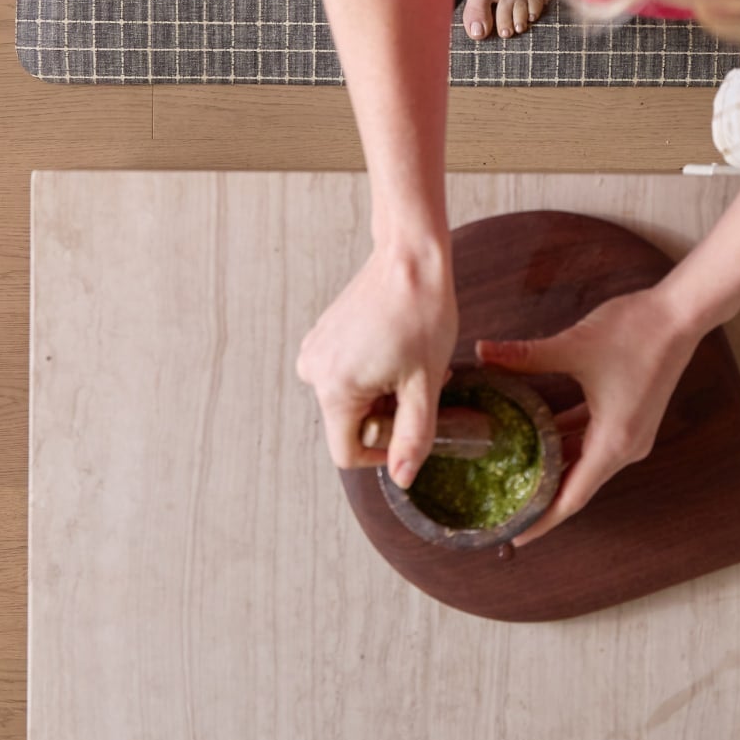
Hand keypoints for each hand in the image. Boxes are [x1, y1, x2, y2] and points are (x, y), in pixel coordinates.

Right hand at [296, 240, 457, 486]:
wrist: (408, 261)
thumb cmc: (420, 313)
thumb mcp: (424, 385)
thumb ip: (412, 438)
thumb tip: (403, 478)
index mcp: (335, 388)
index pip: (347, 454)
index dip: (383, 454)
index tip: (409, 430)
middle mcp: (314, 372)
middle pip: (349, 426)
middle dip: (387, 416)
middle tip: (418, 386)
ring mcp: (315, 352)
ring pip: (349, 401)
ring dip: (381, 394)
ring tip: (408, 366)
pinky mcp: (322, 338)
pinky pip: (344, 376)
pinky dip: (370, 375)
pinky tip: (393, 351)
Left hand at [474, 286, 704, 545]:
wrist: (679, 314)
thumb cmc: (634, 332)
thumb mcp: (573, 346)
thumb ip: (525, 356)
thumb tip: (482, 352)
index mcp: (613, 441)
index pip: (572, 497)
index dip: (543, 520)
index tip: (515, 537)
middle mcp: (625, 446)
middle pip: (578, 484)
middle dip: (542, 499)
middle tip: (504, 508)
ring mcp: (630, 432)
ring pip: (584, 461)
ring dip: (554, 468)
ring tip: (515, 476)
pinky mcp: (629, 415)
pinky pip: (592, 439)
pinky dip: (567, 443)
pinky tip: (538, 435)